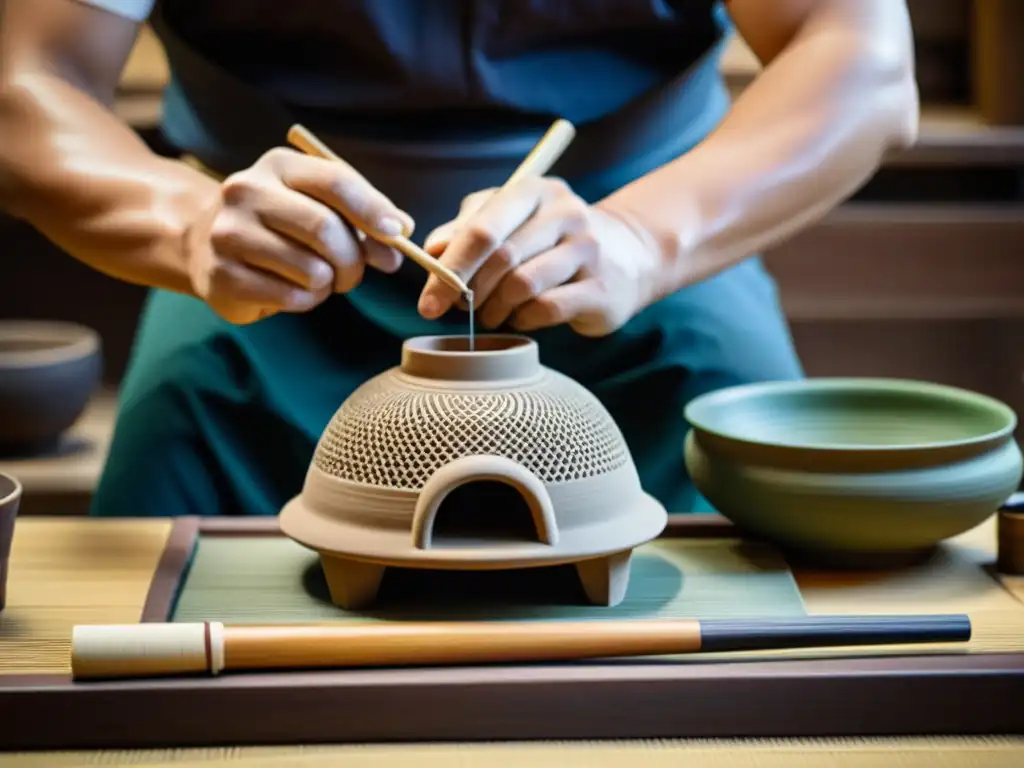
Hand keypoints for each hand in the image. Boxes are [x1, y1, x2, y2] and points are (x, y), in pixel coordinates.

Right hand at [186, 147, 414, 323]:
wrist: (204, 241)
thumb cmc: (280, 224)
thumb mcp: (319, 204)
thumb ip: (363, 214)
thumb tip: (403, 231)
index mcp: (278, 166)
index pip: (335, 181)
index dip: (373, 209)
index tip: (397, 234)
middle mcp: (247, 191)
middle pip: (325, 229)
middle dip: (353, 260)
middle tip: (355, 274)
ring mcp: (229, 233)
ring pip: (312, 269)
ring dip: (328, 284)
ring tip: (317, 279)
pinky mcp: (221, 275)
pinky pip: (291, 297)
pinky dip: (306, 301)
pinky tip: (294, 291)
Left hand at [417, 177, 661, 336]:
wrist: (627, 256)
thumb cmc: (550, 240)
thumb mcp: (508, 223)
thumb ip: (466, 231)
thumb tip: (431, 251)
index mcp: (534, 191)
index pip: (482, 228)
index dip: (449, 267)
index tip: (428, 301)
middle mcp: (565, 213)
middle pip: (500, 258)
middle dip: (468, 292)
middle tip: (459, 310)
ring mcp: (588, 249)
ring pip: (522, 286)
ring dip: (496, 308)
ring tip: (492, 313)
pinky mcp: (602, 287)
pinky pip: (546, 309)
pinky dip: (524, 320)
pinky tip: (523, 317)